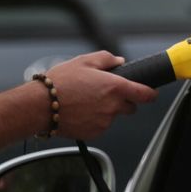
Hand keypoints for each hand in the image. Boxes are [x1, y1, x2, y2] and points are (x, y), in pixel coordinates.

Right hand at [43, 51, 157, 139]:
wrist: (40, 106)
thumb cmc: (60, 82)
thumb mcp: (83, 61)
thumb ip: (106, 59)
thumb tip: (119, 61)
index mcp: (115, 87)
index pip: (145, 94)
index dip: (150, 93)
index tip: (149, 93)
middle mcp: (113, 106)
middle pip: (130, 107)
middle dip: (123, 101)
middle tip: (104, 93)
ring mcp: (104, 122)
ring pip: (113, 116)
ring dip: (106, 110)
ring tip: (85, 101)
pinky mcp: (94, 133)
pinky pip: (101, 125)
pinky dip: (95, 120)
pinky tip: (80, 111)